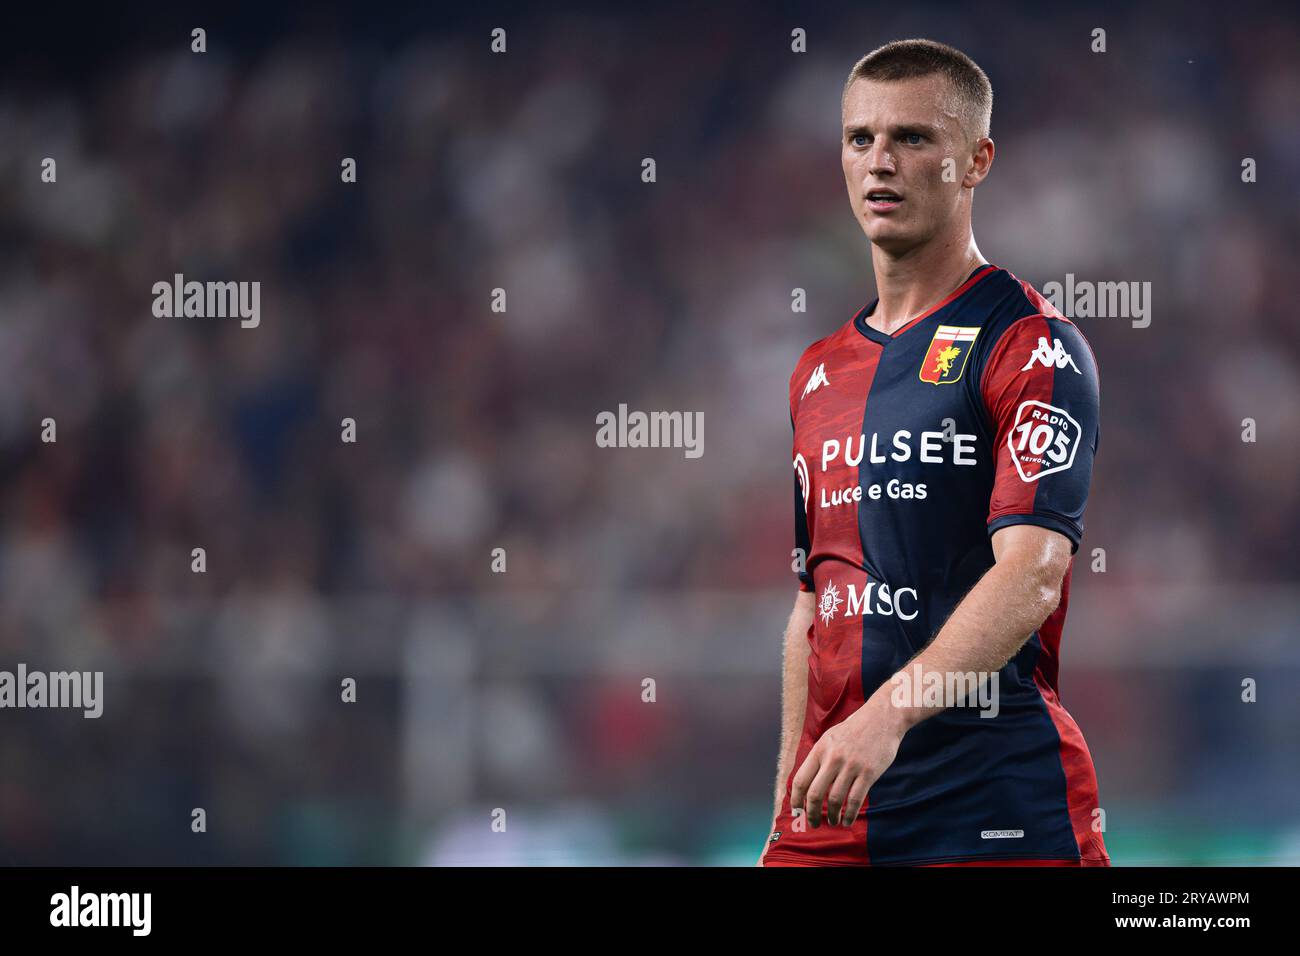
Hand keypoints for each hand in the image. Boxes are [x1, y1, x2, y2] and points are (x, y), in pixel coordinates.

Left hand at [789, 695, 905, 827]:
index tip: (797, 811)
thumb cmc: (854, 729)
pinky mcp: (868, 772)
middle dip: (811, 813)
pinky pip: (855, 799)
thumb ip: (819, 758)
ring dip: (832, 815)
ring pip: (835, 799)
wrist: (882, 718)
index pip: (801, 780)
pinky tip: (847, 820)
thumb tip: (807, 782)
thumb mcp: (830, 737)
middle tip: (813, 823)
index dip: (796, 799)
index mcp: (820, 749)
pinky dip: (850, 814)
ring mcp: (851, 766)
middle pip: (815, 793)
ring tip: (833, 821)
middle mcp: (833, 758)